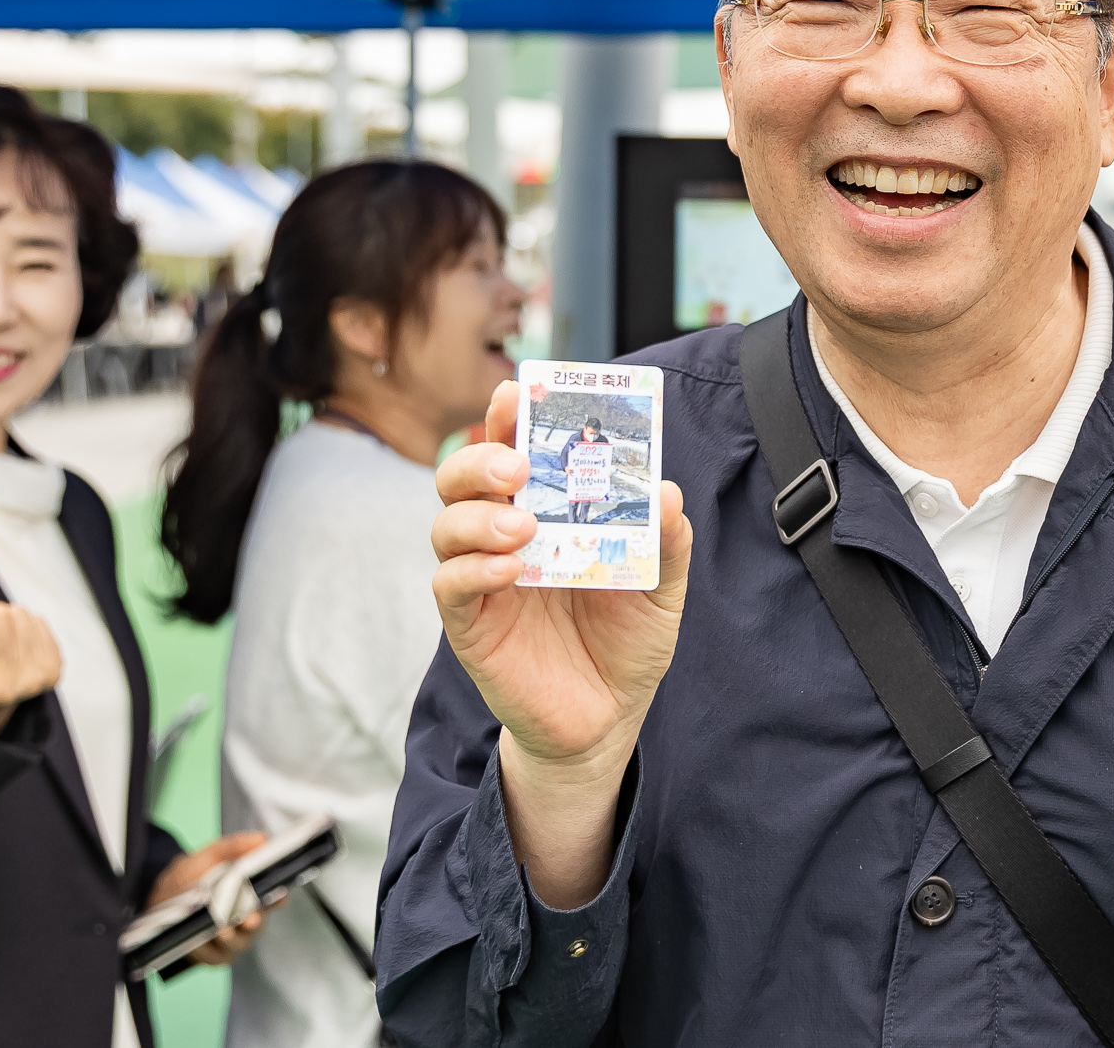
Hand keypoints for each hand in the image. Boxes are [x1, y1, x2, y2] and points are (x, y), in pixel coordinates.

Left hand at [147, 832, 271, 964]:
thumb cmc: (191, 876)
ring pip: (239, 942)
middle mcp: (246, 919)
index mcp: (251, 894)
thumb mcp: (209, 855)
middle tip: (250, 917)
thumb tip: (262, 839)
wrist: (160, 898)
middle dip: (254, 921)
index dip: (279, 897)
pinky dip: (209, 950)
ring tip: (223, 929)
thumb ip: (233, 847)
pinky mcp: (214, 956)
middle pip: (258, 923)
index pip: (274, 897)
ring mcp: (232, 940)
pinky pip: (216, 957)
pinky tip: (201, 941)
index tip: (278, 894)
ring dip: (232, 937)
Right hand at [431, 380, 691, 905]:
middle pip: (462, 478)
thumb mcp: (661, 590)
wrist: (608, 719)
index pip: (513, 451)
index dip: (507, 418)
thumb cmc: (626, 643)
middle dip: (480, 460)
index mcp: (545, 513)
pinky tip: (510, 570)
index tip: (517, 393)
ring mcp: (482, 580)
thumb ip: (666, 542)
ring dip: (476, 515)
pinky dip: (473, 570)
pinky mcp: (471, 625)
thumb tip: (667, 492)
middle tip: (515, 467)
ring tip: (520, 525)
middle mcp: (504, 536)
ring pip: (446, 526)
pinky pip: (450, 586)